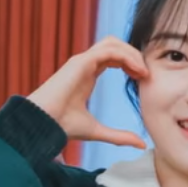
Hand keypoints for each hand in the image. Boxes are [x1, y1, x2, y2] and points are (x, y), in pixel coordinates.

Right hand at [26, 36, 149, 148]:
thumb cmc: (61, 126)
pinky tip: (137, 71)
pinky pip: (109, 50)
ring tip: (144, 71)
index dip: (131, 63)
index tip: (143, 78)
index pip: (113, 58)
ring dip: (131, 53)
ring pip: (112, 43)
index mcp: (87, 75)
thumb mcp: (98, 131)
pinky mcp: (80, 62)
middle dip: (133, 54)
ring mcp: (81, 61)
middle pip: (114, 45)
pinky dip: (125, 56)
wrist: (41, 124)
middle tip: (146, 73)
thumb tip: (141, 143)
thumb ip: (119, 136)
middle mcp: (84, 65)